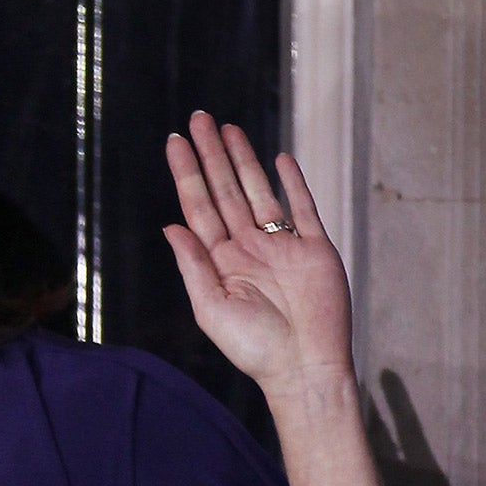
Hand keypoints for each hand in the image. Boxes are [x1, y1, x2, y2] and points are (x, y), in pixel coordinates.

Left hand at [161, 112, 353, 395]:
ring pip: (260, 191)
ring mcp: (282, 246)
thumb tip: (170, 225)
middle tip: (198, 118)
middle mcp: (249, 247)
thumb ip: (193, 264)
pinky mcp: (315, 249)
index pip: (199, 205)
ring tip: (228, 129)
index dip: (187, 173)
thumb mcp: (211, 307)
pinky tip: (279, 158)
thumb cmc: (253, 348)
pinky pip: (303, 208)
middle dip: (212, 154)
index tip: (175, 142)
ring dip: (244, 160)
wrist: (304, 367)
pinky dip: (293, 183)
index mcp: (221, 259)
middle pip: (226, 189)